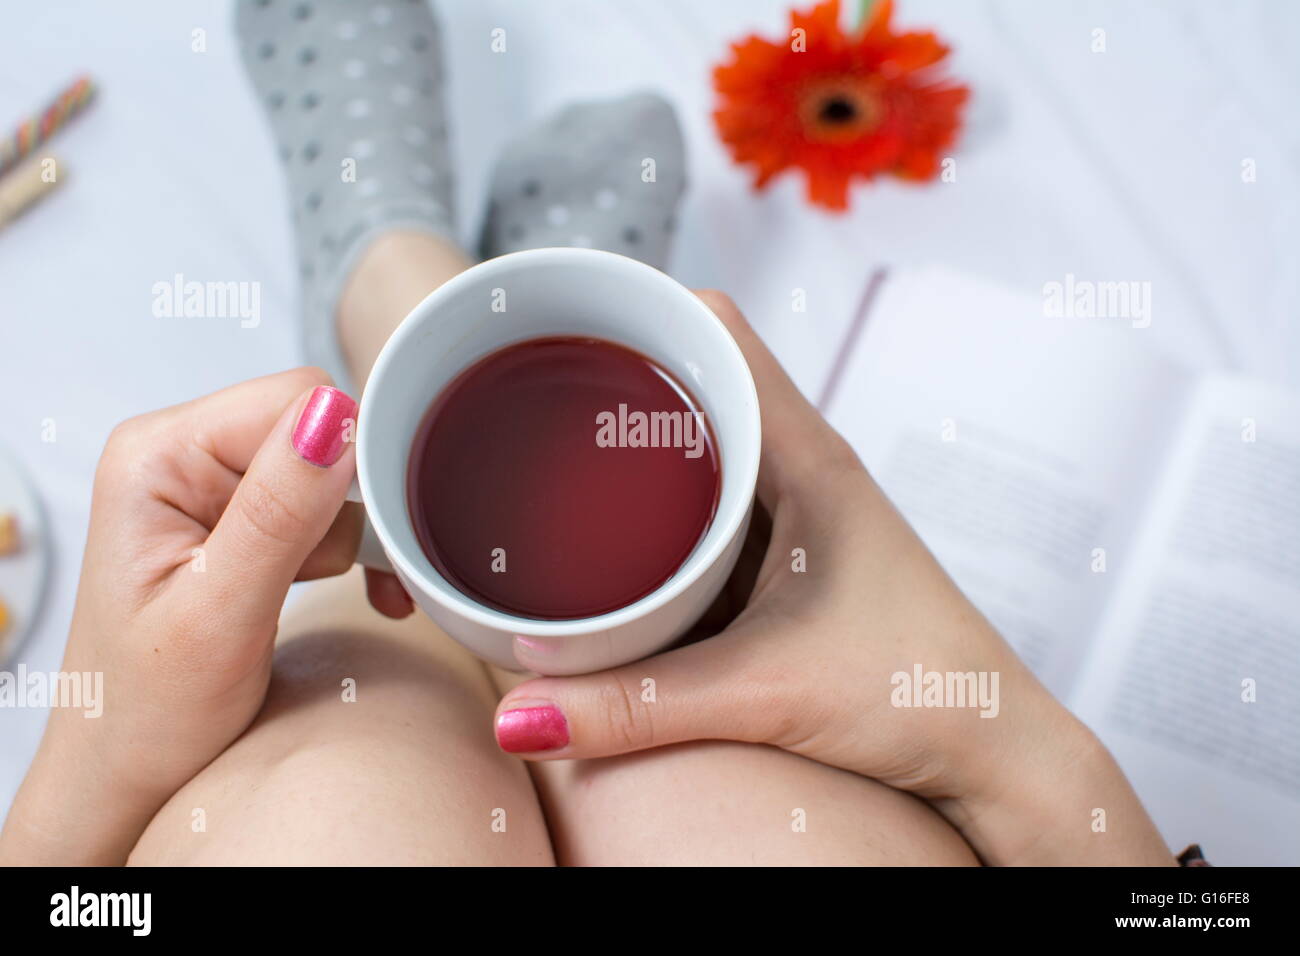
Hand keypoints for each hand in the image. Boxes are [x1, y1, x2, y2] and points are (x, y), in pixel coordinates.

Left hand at [1, 368, 364, 863]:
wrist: (126, 775)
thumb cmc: (147, 714)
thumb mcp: (219, 616)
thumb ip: (277, 515)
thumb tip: (335, 418)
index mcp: (156, 455)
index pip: (294, 398)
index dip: (352, 456)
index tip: (375, 534)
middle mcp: (179, 454)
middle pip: (319, 427)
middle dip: (357, 502)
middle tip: (366, 575)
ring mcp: (209, 485)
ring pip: (332, 468)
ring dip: (357, 534)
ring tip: (354, 593)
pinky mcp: (237, 518)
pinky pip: (323, 504)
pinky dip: (352, 549)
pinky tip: (359, 589)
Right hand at [495, 292, 1173, 865]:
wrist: (995, 753)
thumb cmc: (924, 692)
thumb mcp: (764, 693)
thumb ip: (637, 708)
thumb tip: (521, 717)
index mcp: (806, 456)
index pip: (715, 328)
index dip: (635, 307)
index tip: (554, 319)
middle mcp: (800, 468)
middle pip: (693, 380)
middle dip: (609, 379)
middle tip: (522, 398)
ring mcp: (794, 515)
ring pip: (696, 449)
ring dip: (628, 451)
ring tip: (542, 462)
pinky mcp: (785, 565)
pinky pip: (703, 512)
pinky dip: (649, 516)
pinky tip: (600, 548)